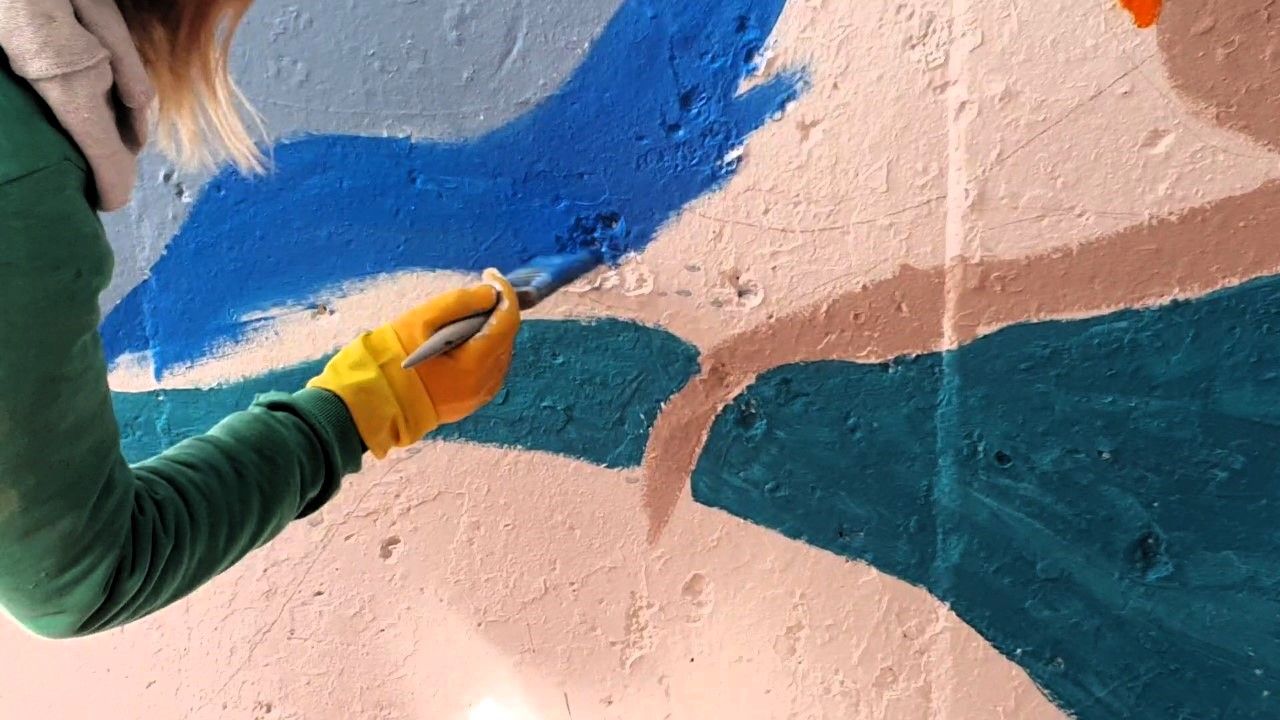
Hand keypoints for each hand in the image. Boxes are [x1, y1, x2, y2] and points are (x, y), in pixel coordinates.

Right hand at [391, 268, 519, 423]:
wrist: (375, 400)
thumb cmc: (392, 357)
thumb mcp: (420, 320)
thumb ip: (459, 302)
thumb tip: (489, 293)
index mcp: (474, 365)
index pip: (506, 321)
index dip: (504, 292)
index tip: (490, 274)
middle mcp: (485, 383)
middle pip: (506, 337)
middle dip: (497, 311)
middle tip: (477, 293)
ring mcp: (480, 396)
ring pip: (500, 353)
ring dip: (492, 330)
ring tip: (470, 314)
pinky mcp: (473, 401)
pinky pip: (491, 369)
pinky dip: (485, 349)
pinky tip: (467, 339)